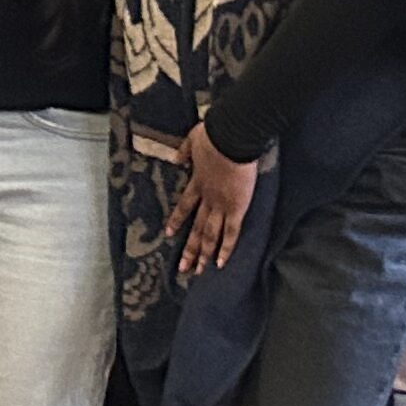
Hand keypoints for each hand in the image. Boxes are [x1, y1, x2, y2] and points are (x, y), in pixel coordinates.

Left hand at [175, 127, 264, 281]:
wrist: (231, 137)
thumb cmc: (215, 134)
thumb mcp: (193, 140)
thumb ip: (184, 150)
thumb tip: (175, 157)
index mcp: (198, 181)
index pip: (185, 205)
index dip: (177, 220)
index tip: (169, 233)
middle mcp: (207, 197)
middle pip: (196, 227)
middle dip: (189, 248)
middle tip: (182, 267)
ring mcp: (221, 205)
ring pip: (210, 234)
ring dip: (203, 254)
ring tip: (197, 271)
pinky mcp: (236, 208)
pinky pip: (231, 233)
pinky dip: (226, 249)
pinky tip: (220, 264)